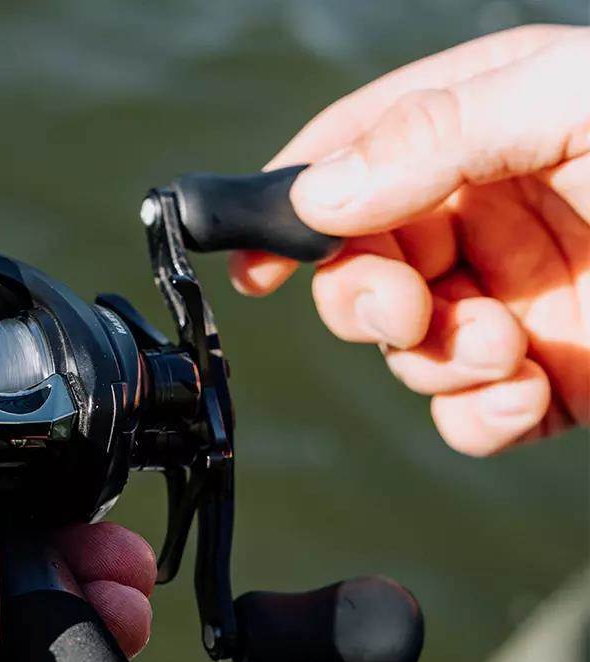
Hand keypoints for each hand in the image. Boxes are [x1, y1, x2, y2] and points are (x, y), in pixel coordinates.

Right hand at [232, 25, 588, 455]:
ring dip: (434, 361)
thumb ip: (440, 134)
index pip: (358, 153)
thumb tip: (319, 192)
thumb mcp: (581, 99)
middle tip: (400, 309)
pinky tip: (527, 395)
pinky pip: (472, 413)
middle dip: (365, 296)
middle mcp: (498, 214)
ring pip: (409, 347)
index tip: (250, 254)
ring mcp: (523, 302)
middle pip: (366, 260)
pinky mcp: (557, 380)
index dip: (293, 199)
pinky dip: (479, 417)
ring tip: (501, 351)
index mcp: (495, 125)